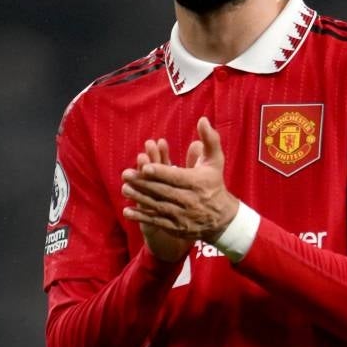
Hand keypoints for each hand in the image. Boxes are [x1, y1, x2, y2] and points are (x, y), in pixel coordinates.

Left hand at [122, 117, 238, 242]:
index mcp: (198, 183)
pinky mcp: (176, 227)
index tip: (145, 167)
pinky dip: (141, 217)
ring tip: (124, 189)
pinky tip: (127, 211)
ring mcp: (182, 216)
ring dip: (139, 198)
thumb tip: (202, 120)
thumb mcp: (215, 160)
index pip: (177, 177)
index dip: (161, 172)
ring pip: (158, 206)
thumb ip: (209, 139)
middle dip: (143, 184)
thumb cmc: (214, 183)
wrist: (222, 218)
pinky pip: (156, 221)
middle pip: (163, 191)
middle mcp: (190, 200)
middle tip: (126, 174)